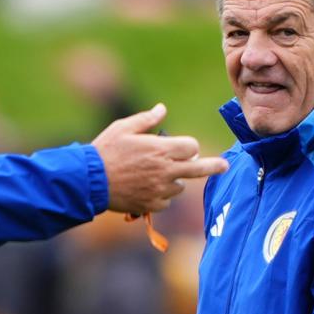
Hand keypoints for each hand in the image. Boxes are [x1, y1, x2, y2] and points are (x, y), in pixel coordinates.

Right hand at [92, 104, 229, 217]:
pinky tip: (146, 189)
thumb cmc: (105, 150)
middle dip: (214, 166)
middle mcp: (164, 170)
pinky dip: (161, 196)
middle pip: (198, 168)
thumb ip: (146, 120)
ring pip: (180, 187)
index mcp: (160, 149)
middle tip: (225, 166)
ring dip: (174, 181)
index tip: (185, 147)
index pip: (191, 147)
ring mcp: (159, 190)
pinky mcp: (151, 205)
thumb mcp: (124, 127)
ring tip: (154, 176)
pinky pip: (166, 201)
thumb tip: (162, 109)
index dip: (188, 146)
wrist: (89, 181)